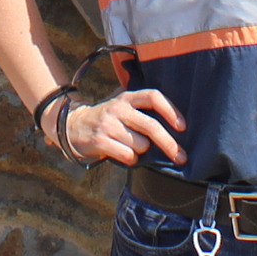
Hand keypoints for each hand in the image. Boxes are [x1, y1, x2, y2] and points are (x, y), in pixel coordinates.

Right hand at [58, 89, 185, 167]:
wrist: (73, 126)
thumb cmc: (109, 120)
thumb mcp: (123, 108)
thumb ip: (143, 113)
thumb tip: (176, 130)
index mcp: (127, 97)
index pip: (153, 96)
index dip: (170, 110)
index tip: (183, 127)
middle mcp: (118, 108)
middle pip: (151, 126)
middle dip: (169, 144)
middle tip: (181, 157)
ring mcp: (108, 124)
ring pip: (141, 145)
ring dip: (141, 152)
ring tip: (131, 147)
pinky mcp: (100, 140)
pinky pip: (128, 156)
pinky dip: (131, 159)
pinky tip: (123, 154)